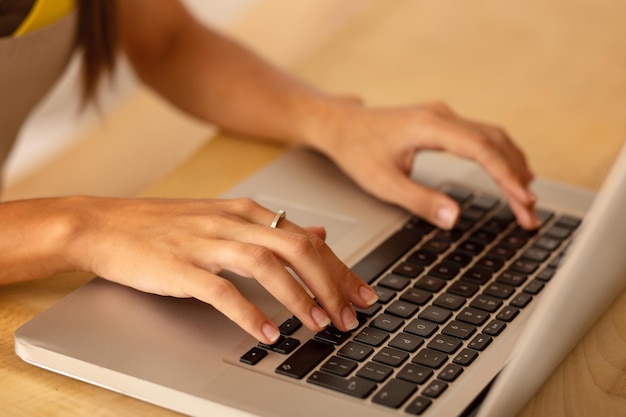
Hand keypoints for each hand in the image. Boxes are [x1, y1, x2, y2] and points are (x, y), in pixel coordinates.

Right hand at [69, 197, 377, 343]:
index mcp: (247, 211)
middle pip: (296, 248)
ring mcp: (206, 242)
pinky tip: (268, 332)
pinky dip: (249, 313)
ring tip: (317, 325)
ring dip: (297, 297)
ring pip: (266, 265)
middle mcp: (233, 222)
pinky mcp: (181, 266)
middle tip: (348, 315)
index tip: (362, 294)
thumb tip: (319, 233)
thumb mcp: (226, 217)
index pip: (307, 239)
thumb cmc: (166, 226)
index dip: (340, 269)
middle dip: (330, 283)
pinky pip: (223, 290)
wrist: (107, 224)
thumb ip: (274, 228)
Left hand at [317, 100, 537, 229]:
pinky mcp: (442, 123)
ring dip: (513, 166)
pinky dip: (500, 157)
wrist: (340, 125)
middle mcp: (442, 116)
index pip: (482, 149)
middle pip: (495, 143)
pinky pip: (482, 137)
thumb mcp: (382, 183)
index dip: (507, 175)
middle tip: (530, 213)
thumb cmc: (356, 150)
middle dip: (517, 178)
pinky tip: (510, 174)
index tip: (524, 200)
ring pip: (493, 137)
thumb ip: (419, 201)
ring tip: (527, 200)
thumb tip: (455, 219)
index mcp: (429, 126)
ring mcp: (444, 116)